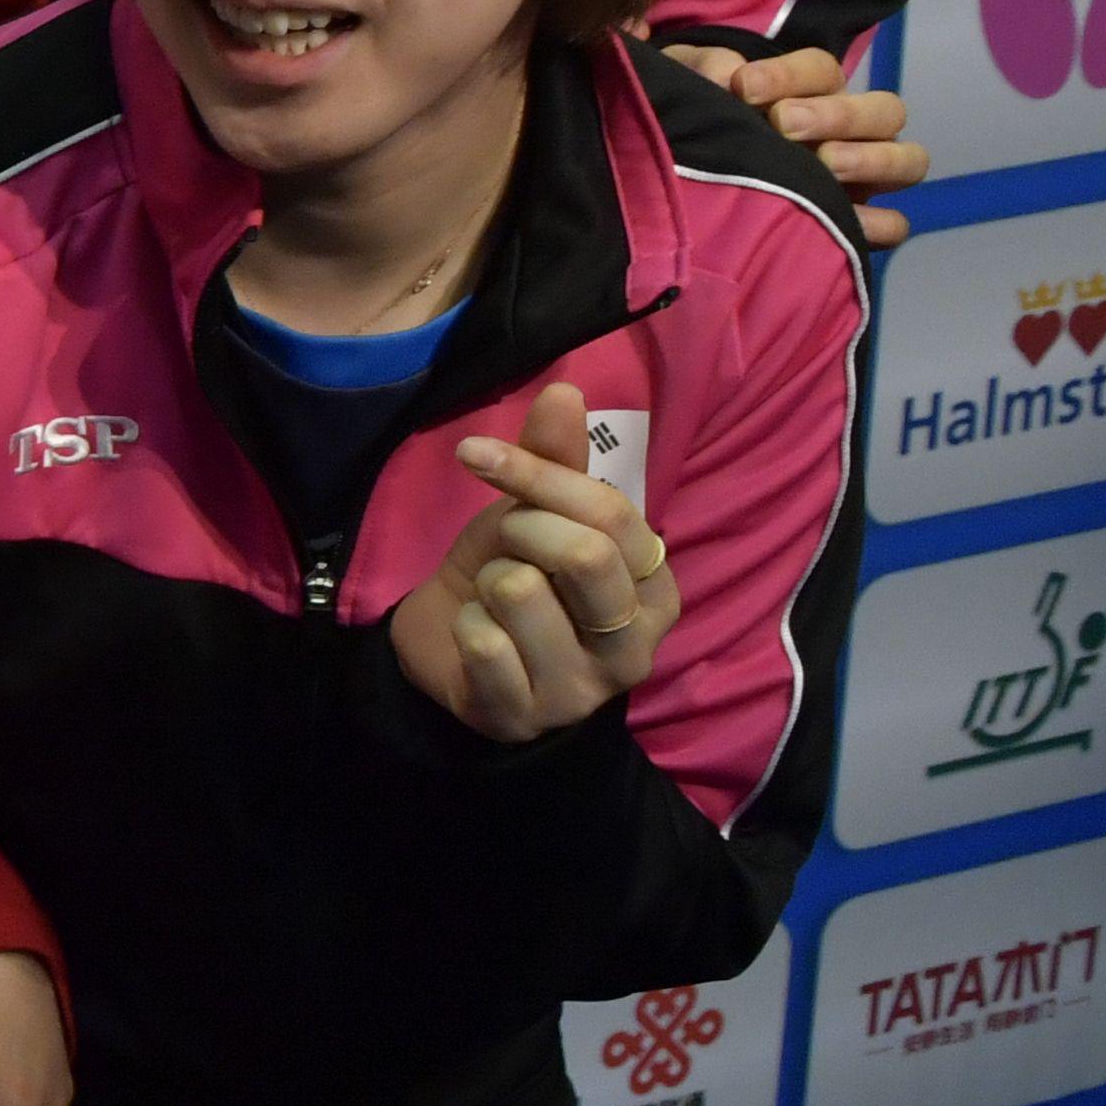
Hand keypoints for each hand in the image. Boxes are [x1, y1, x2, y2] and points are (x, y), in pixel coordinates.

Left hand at [383, 383, 669, 742]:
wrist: (449, 655)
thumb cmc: (509, 576)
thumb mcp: (532, 515)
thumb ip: (554, 460)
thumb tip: (564, 387)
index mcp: (657, 588)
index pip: (613, 513)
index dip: (537, 474)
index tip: (476, 453)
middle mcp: (638, 646)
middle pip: (584, 555)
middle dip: (519, 531)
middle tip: (502, 544)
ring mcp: (586, 691)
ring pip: (521, 593)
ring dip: (487, 582)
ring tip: (494, 600)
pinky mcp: (526, 718)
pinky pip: (482, 641)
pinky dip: (464, 624)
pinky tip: (475, 637)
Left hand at [656, 42, 921, 249]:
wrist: (677, 192)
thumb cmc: (696, 124)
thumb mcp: (687, 87)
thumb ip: (704, 69)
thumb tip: (726, 74)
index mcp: (811, 91)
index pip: (823, 69)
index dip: (790, 74)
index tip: (743, 87)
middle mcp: (849, 129)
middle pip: (884, 109)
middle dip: (837, 113)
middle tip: (785, 123)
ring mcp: (863, 176)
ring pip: (907, 159)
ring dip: (872, 158)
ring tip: (824, 164)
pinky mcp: (859, 223)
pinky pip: (895, 223)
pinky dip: (879, 223)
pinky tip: (847, 224)